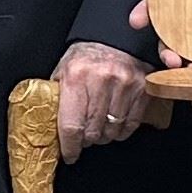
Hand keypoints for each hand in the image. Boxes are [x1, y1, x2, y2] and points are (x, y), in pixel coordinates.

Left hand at [53, 40, 150, 162]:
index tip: (69, 155)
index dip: (70, 146)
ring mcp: (124, 84)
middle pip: (92, 131)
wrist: (113, 37)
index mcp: (76, 76)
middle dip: (85, 140)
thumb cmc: (85, 56)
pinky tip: (113, 123)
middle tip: (83, 136)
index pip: (71, 125)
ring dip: (103, 135)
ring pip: (111, 131)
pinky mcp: (142, 88)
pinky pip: (130, 124)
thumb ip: (58, 96)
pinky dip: (121, 130)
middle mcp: (101, 79)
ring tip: (98, 126)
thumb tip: (49, 126)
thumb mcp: (63, 70)